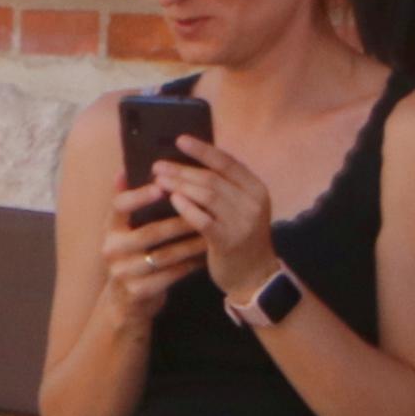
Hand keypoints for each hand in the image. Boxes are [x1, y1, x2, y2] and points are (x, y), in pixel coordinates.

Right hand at [101, 187, 206, 328]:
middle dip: (180, 222)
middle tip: (207, 211)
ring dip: (192, 244)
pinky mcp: (138, 290)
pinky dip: (192, 264)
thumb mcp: (123, 230)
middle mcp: (112, 249)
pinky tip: (208, 255)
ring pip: (165, 255)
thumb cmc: (132, 256)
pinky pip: (172, 274)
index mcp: (109, 229)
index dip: (139, 196)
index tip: (162, 186)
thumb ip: (126, 204)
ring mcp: (123, 272)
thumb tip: (123, 170)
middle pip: (149, 232)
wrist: (125, 302)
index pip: (119, 206)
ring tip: (214, 233)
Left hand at [151, 133, 281, 301]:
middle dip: (183, 169)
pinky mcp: (229, 241)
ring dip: (180, 185)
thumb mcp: (240, 208)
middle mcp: (254, 203)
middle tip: (157, 165)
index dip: (203, 150)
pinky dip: (186, 207)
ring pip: (207, 195)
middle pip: (213, 178)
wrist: (254, 276)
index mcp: (256, 189)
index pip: (228, 163)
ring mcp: (243, 222)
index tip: (180, 139)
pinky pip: (203, 219)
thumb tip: (188, 162)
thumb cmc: (239, 236)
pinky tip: (171, 200)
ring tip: (158, 180)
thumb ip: (223, 187)